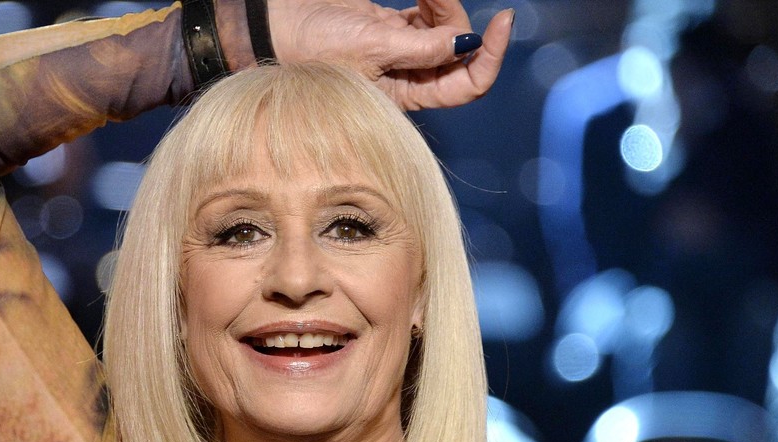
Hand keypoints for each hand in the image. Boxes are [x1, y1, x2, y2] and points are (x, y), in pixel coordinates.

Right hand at [267, 0, 512, 109]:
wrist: (275, 24)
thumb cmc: (313, 47)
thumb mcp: (373, 48)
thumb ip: (423, 47)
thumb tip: (465, 41)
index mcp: (405, 96)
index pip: (465, 85)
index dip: (490, 58)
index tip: (502, 21)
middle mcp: (407, 78)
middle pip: (459, 53)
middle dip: (458, 20)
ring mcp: (399, 52)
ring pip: (444, 29)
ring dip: (443, 5)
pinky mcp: (388, 27)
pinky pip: (425, 14)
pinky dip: (430, 0)